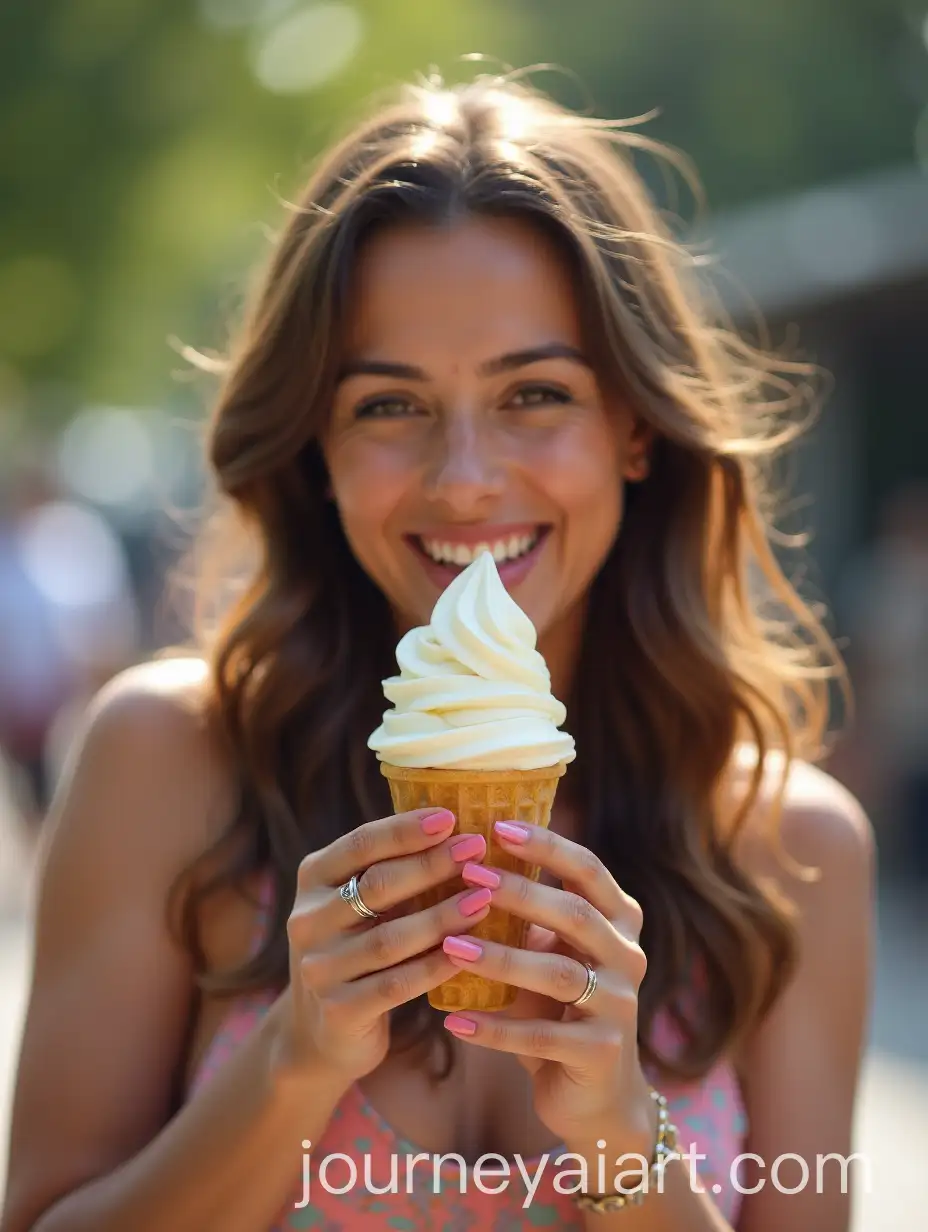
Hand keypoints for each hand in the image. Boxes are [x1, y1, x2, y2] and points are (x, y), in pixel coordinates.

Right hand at [276, 807, 492, 1086]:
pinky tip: (468, 952)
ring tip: (484, 899)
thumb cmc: (358, 948)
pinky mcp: (338, 1010)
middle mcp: (309, 919)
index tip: (451, 818)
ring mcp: (319, 967)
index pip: (360, 844)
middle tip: (476, 849)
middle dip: (431, 864)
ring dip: (441, 916)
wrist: (322, 1031)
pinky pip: (396, 985)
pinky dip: (434, 966)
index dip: (406, 829)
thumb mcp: (359, 903)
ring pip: (390, 938)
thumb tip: (457, 825)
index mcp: (313, 878)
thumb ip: (391, 868)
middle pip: (377, 885)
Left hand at [441, 822, 653, 1153]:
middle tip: (468, 875)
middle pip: (575, 914)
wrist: (597, 1096)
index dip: (546, 845)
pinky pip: (541, 1037)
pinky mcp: (601, 1053)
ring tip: (450, 945)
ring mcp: (620, 1006)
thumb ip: (525, 914)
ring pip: (558, 974)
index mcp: (619, 920)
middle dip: (520, 892)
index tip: (497, 826)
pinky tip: (453, 1020)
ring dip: (500, 958)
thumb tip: (464, 857)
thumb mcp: (548, 953)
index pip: (587, 870)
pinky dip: (495, 1028)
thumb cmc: (559, 1008)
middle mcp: (627, 956)